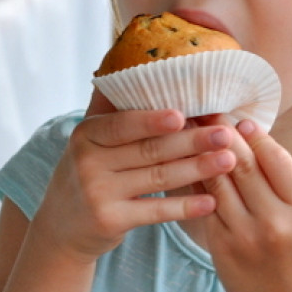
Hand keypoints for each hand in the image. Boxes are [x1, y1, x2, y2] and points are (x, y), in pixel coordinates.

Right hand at [29, 90, 233, 263]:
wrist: (62, 226)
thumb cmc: (89, 174)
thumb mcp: (89, 142)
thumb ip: (115, 115)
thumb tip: (138, 64)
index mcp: (85, 135)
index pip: (122, 125)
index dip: (152, 120)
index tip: (183, 114)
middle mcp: (88, 162)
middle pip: (148, 150)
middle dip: (191, 141)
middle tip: (225, 133)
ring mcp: (98, 193)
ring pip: (157, 178)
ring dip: (197, 169)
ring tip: (229, 161)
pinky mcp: (110, 221)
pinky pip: (155, 211)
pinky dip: (184, 207)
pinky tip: (210, 202)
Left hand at [197, 120, 291, 291]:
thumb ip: (283, 185)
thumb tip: (251, 138)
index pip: (277, 159)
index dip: (256, 135)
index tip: (240, 119)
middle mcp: (275, 222)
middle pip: (244, 165)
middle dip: (224, 134)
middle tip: (207, 111)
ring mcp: (245, 236)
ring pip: (218, 181)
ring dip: (202, 152)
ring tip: (190, 129)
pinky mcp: (220, 246)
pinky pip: (203, 203)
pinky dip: (193, 179)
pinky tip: (182, 162)